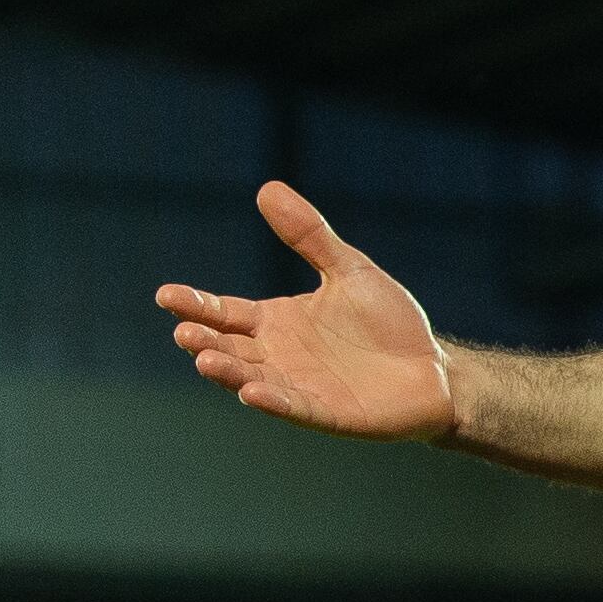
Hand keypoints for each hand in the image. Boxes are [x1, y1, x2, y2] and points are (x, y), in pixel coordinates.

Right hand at [157, 182, 451, 439]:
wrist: (436, 368)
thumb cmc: (390, 322)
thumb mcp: (349, 271)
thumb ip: (309, 237)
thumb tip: (268, 188)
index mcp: (275, 322)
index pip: (224, 312)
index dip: (195, 304)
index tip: (166, 294)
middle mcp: (278, 356)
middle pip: (229, 347)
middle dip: (205, 340)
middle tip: (184, 331)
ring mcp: (299, 387)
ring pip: (252, 379)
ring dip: (228, 372)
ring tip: (205, 360)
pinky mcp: (327, 413)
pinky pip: (294, 408)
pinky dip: (272, 401)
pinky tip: (252, 393)